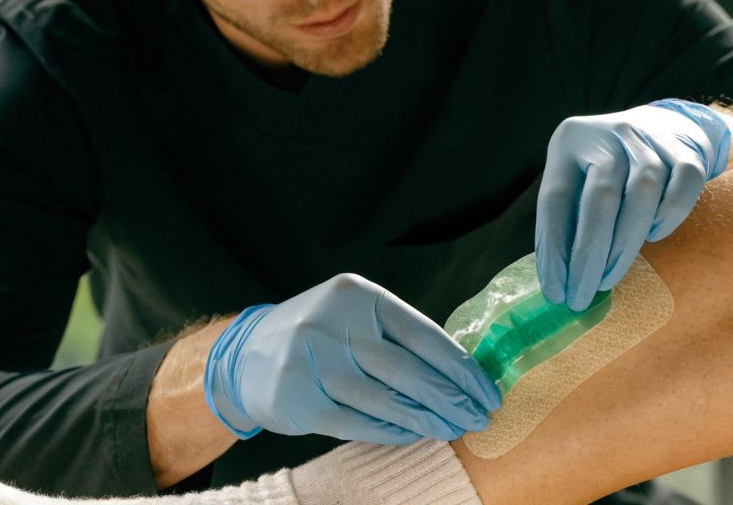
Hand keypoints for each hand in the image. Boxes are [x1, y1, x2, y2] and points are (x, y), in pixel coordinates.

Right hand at [204, 274, 501, 444]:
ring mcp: (311, 361)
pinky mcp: (296, 398)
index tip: (487, 393)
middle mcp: (333, 323)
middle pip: (407, 370)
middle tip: (479, 418)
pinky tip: (412, 435)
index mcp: (358, 296)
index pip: (423, 335)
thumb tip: (461, 374)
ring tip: (452, 430)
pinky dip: (389, 432)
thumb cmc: (318, 337)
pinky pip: (355, 422)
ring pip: (384, 400)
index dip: (461, 368)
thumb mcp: (354, 317)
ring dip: (425, 420)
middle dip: (450, 399)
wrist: (245, 353)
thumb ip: (397, 337)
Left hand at [536, 99, 730, 309]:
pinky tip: (654, 236)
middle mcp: (608, 134)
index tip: (554, 291)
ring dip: (625, 244)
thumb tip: (558, 281)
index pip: (555, 199)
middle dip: (589, 256)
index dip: (553, 249)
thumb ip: (567, 217)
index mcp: (569, 141)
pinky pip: (683, 185)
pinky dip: (669, 215)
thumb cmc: (609, 168)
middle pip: (600, 198)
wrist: (664, 124)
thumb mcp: (577, 177)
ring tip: (610, 278)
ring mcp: (650, 139)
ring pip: (642, 192)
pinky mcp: (687, 149)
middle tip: (583, 296)